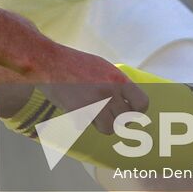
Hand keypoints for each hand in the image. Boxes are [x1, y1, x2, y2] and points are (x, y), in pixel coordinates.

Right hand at [26, 44, 149, 134]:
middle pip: (126, 120)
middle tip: (110, 115)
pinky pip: (88, 126)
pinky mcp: (79, 112)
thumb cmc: (76, 63)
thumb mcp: (103, 67)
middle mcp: (109, 92)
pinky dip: (83, 122)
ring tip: (94, 115)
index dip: (137, 111)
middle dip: (119, 120)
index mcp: (118, 79)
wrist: (50, 62)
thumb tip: (128, 101)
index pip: (142, 104)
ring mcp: (95, 103)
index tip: (129, 111)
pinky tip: (78, 111)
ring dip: (102, 124)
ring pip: (110, 128)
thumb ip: (117, 84)